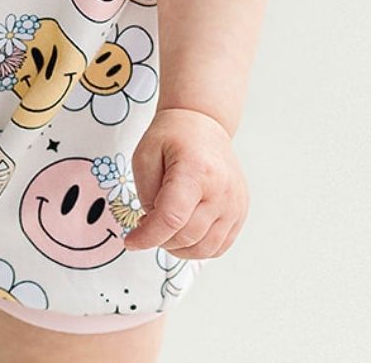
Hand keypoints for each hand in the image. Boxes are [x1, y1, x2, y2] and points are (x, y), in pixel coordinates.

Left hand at [123, 107, 248, 259]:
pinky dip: (197, 247)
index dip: (148, 236)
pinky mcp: (239, 211)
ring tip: (165, 228)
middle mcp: (221, 190)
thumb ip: (146, 194)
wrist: (203, 122)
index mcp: (196, 170)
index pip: (172, 218)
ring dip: (178, 248)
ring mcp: (235, 203)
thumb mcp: (144, 155)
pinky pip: (218, 246)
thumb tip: (152, 228)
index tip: (131, 241)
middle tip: (147, 223)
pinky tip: (184, 231)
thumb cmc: (172, 135)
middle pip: (187, 236)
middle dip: (160, 239)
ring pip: (204, 249)